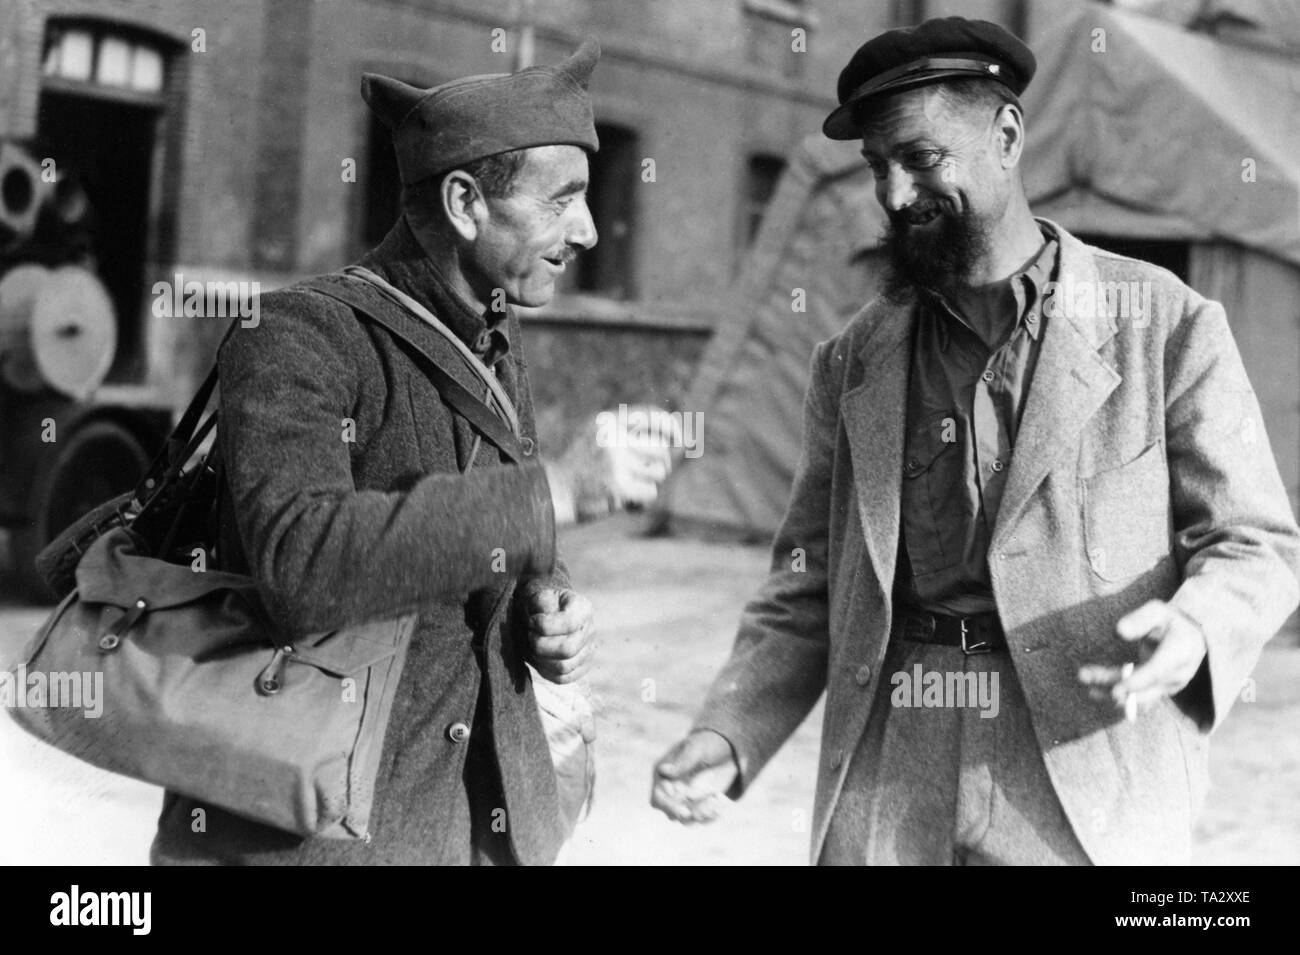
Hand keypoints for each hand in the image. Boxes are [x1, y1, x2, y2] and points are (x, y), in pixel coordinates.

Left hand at [525, 587, 594, 684]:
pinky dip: (545, 671)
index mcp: (583, 609)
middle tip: (529, 635)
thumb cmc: (540, 604)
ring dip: (541, 658)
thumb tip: (545, 616)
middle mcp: (590, 631)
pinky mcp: (580, 667)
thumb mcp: (539, 594)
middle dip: (540, 644)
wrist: (544, 613)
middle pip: (567, 649)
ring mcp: (588, 651)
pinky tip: (538, 658)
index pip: (570, 623)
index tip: (531, 620)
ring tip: (533, 646)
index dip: (544, 625)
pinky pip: (562, 678)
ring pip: (564, 667)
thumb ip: (542, 602)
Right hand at [651, 730, 739, 823]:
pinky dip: (710, 816)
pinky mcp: (699, 807)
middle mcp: (671, 791)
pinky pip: (701, 819)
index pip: (658, 796)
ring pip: (686, 819)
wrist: (726, 751)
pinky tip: (720, 806)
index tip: (679, 794)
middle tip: (689, 812)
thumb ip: (682, 762)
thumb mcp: (697, 749)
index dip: (666, 801)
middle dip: (679, 812)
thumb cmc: (707, 744)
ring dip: (699, 814)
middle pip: (668, 811)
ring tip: (715, 799)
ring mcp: (685, 801)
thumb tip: (663, 770)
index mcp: (664, 775)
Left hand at [1078, 600, 1207, 720]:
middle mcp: (1176, 674)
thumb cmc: (1171, 620)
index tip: (1115, 690)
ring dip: (1108, 689)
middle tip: (1085, 680)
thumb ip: (1140, 619)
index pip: (1157, 672)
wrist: (1192, 635)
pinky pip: (1136, 696)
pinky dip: (1115, 693)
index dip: (1136, 682)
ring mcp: (1169, 686)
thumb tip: (1118, 631)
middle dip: (1114, 687)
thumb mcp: (1158, 611)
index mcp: (1179, 652)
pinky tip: (1093, 689)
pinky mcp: (1159, 690)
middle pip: (1143, 688)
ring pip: (1137, 694)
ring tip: (1084, 677)